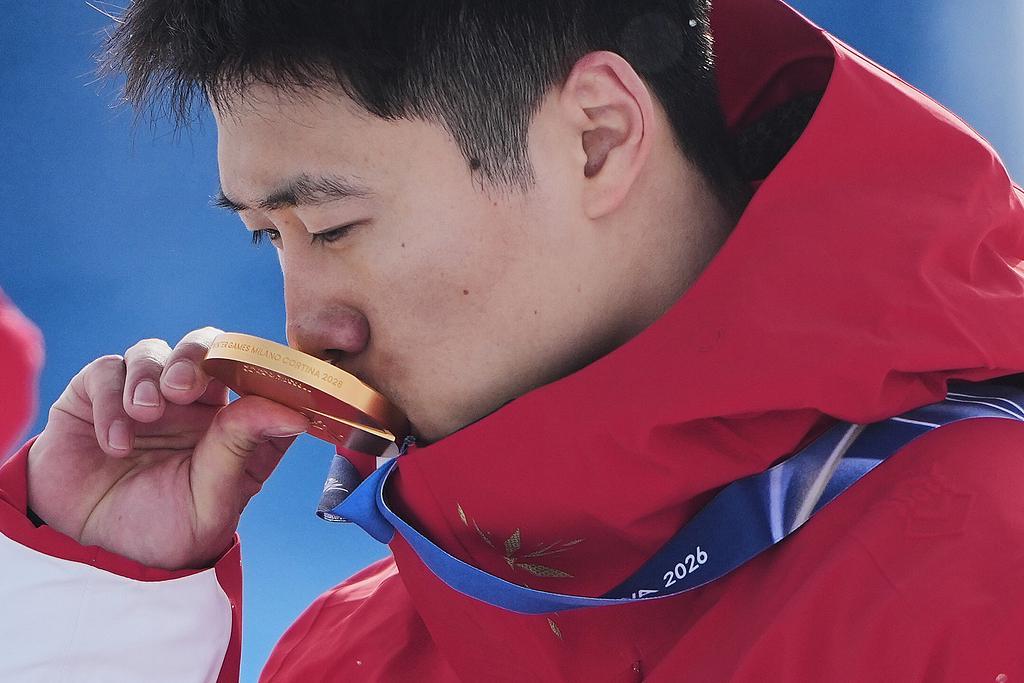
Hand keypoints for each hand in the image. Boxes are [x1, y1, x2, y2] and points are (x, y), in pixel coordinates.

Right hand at [26, 327, 309, 569]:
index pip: (258, 378)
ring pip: (155, 351)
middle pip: (208, 347)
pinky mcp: (99, 395)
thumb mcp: (211, 500)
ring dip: (150, 375)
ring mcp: (147, 395)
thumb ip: (242, 449)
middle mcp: (195, 403)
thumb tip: (294, 413)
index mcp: (235, 425)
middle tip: (182, 387)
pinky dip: (111, 399)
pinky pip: (108, 371)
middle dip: (197, 355)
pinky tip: (115, 443)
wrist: (95, 553)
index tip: (260, 382)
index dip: (263, 370)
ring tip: (145, 414)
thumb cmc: (163, 529)